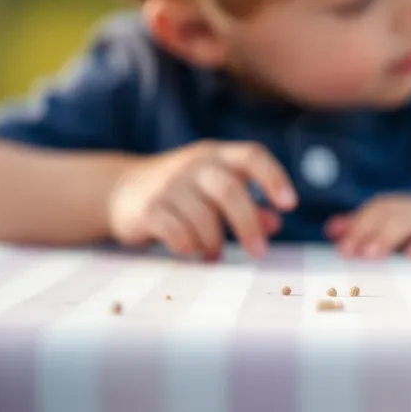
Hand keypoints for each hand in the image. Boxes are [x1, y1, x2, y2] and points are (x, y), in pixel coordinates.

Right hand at [108, 141, 296, 259]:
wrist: (119, 189)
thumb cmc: (183, 192)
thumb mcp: (214, 191)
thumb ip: (247, 205)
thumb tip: (274, 224)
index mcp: (216, 154)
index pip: (251, 155)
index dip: (274, 178)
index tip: (290, 205)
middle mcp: (193, 164)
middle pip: (229, 189)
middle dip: (248, 224)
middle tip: (259, 253)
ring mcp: (168, 184)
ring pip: (203, 216)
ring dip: (215, 243)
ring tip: (215, 256)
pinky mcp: (147, 208)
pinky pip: (175, 232)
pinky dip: (188, 246)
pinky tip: (190, 252)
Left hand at [323, 194, 410, 258]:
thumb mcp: (404, 240)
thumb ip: (370, 232)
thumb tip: (332, 229)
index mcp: (409, 208)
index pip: (378, 207)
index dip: (357, 224)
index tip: (341, 247)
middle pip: (391, 210)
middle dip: (367, 230)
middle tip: (350, 253)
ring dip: (389, 236)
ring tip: (371, 255)